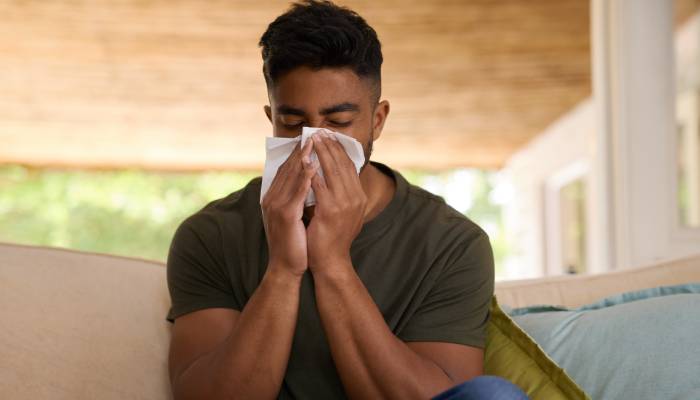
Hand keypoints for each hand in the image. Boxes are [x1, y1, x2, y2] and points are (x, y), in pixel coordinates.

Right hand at [261, 139, 318, 276]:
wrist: (286, 267)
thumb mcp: (293, 215)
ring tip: (314, 142)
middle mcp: (271, 198)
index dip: (297, 153)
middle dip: (301, 149)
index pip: (286, 169)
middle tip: (313, 132)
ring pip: (291, 176)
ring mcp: (277, 206)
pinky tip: (314, 166)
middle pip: (287, 168)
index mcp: (273, 197)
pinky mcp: (285, 215)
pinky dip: (305, 177)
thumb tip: (307, 182)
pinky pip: (297, 192)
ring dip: (303, 157)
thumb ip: (296, 198)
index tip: (309, 138)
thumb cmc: (293, 242)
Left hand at [307, 131, 366, 273]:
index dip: (338, 150)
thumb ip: (340, 194)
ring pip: (332, 170)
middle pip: (342, 164)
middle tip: (318, 132)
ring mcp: (344, 204)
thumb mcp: (342, 212)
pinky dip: (311, 171)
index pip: (349, 166)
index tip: (328, 136)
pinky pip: (319, 185)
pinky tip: (304, 161)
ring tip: (311, 140)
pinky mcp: (330, 210)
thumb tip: (331, 175)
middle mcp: (355, 198)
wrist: (331, 261)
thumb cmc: (331, 237)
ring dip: (320, 153)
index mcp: (358, 197)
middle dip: (329, 146)